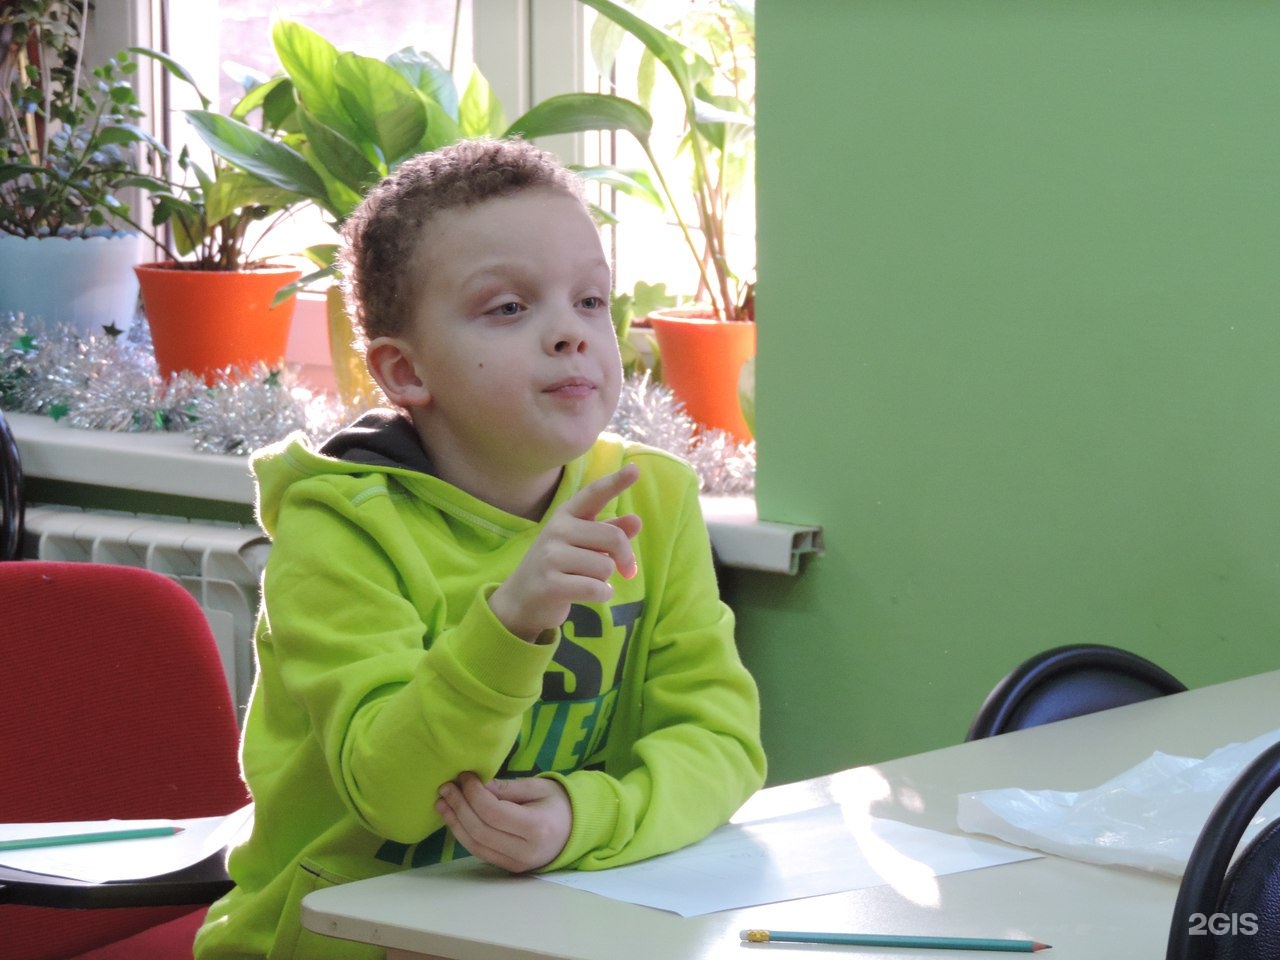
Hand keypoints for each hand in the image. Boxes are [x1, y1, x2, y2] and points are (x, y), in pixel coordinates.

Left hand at [435, 772, 571, 872]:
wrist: (575, 830)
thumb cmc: (558, 803)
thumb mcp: (537, 787)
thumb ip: (505, 789)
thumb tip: (475, 785)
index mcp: (536, 828)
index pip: (493, 813)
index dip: (473, 794)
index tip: (464, 776)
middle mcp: (525, 851)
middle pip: (480, 830)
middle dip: (459, 807)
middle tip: (446, 786)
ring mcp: (516, 864)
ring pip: (475, 845)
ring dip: (455, 822)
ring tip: (442, 802)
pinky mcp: (508, 868)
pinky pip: (479, 852)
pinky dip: (463, 834)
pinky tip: (454, 817)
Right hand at [490, 465, 642, 641]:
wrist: (522, 600)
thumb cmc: (559, 567)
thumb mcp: (583, 545)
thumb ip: (610, 533)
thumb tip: (636, 521)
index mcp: (566, 516)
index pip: (594, 494)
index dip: (615, 482)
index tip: (635, 469)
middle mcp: (556, 530)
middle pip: (613, 538)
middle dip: (625, 558)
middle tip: (626, 570)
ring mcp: (550, 557)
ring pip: (606, 567)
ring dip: (605, 579)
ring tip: (585, 580)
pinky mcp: (551, 585)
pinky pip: (597, 589)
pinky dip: (602, 595)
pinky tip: (590, 595)